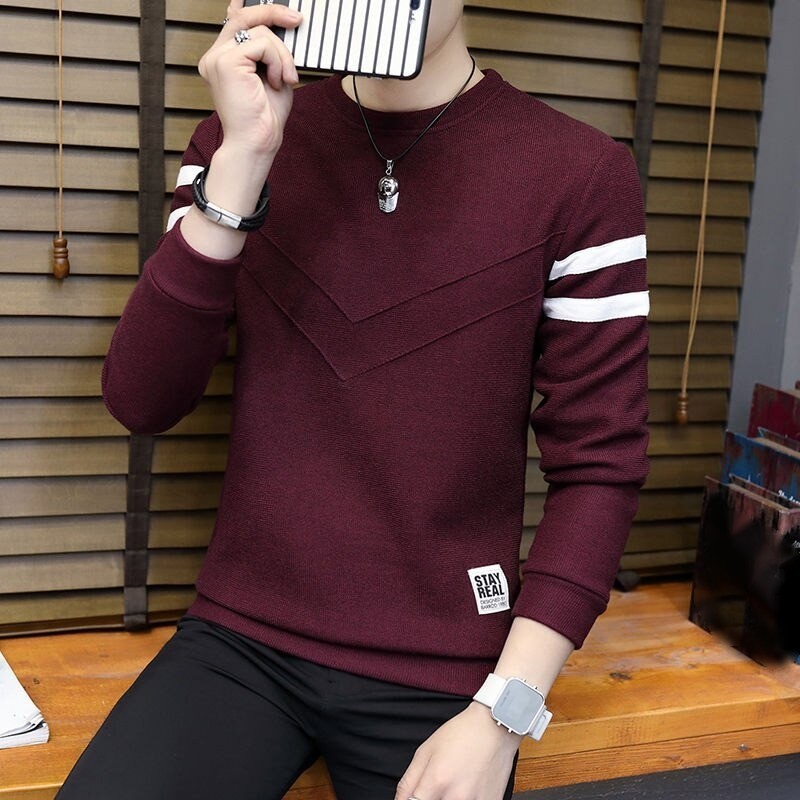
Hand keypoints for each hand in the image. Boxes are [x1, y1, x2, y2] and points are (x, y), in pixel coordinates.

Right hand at [199, 1, 302, 160]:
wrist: (257, 142)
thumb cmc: (265, 117)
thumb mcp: (273, 74)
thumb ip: (271, 50)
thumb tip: (278, 23)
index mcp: (223, 59)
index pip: (236, 20)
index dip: (256, 9)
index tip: (283, 12)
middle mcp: (215, 56)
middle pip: (244, 16)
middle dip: (273, 13)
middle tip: (296, 20)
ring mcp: (217, 58)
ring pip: (259, 31)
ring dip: (282, 54)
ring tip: (284, 79)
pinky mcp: (226, 62)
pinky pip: (262, 43)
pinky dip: (278, 61)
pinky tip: (276, 81)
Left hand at [395, 702, 520, 799]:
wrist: (495, 727)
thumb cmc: (461, 734)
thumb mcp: (426, 751)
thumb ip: (408, 781)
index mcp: (436, 782)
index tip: (417, 796)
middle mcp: (456, 797)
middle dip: (432, 797)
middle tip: (438, 785)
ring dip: (449, 798)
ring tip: (455, 783)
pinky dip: (467, 798)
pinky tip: (469, 786)